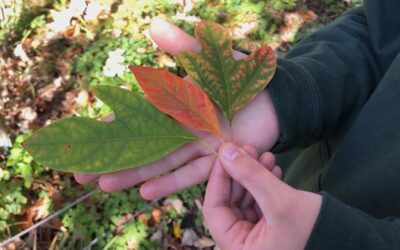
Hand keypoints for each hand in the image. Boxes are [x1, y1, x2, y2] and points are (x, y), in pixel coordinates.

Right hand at [74, 19, 279, 199]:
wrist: (275, 99)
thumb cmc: (241, 76)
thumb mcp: (210, 57)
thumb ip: (183, 47)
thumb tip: (153, 25)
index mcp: (176, 103)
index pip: (138, 114)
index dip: (113, 124)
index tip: (87, 134)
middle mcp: (181, 128)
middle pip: (141, 145)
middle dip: (113, 158)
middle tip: (81, 173)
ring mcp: (197, 146)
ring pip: (160, 163)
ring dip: (133, 174)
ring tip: (105, 185)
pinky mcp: (215, 161)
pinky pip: (190, 174)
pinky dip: (170, 183)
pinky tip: (145, 193)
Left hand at [203, 143, 321, 249]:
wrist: (349, 242)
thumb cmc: (313, 230)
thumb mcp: (279, 201)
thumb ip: (250, 175)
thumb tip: (225, 150)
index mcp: (236, 249)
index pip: (213, 209)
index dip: (217, 178)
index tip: (225, 153)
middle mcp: (241, 245)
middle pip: (229, 201)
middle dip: (240, 172)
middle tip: (249, 147)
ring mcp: (255, 237)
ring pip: (244, 199)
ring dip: (253, 175)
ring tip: (267, 155)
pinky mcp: (268, 229)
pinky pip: (258, 203)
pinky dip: (264, 185)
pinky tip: (274, 168)